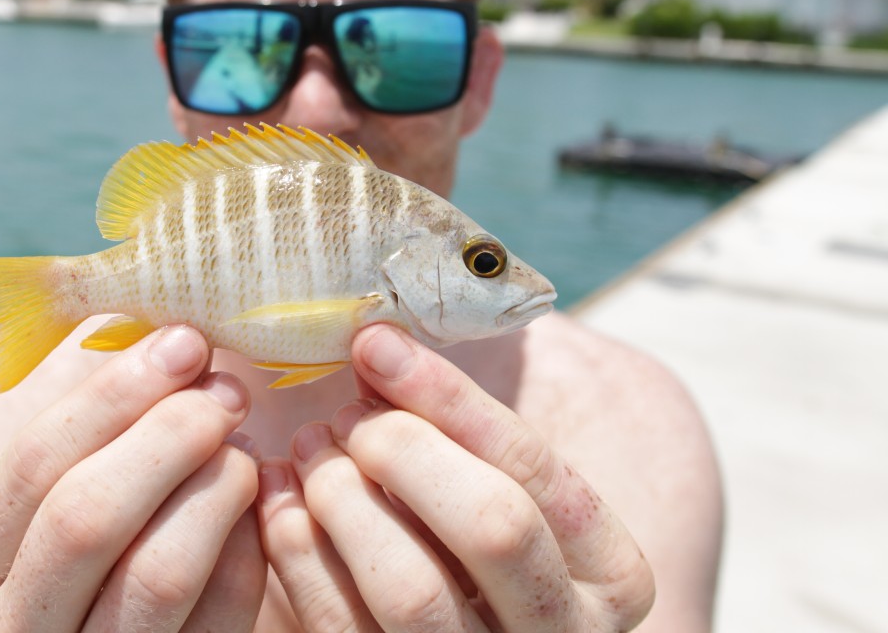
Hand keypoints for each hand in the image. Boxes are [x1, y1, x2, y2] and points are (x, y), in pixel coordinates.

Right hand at [0, 326, 264, 631]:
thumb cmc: (78, 537)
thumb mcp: (52, 482)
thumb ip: (75, 413)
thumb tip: (134, 313)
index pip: (33, 462)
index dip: (113, 393)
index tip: (183, 341)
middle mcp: (11, 630)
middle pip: (88, 516)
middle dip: (169, 435)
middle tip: (226, 390)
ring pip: (159, 573)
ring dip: (216, 487)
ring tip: (241, 444)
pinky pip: (219, 616)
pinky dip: (247, 546)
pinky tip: (253, 501)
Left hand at [257, 324, 655, 631]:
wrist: (474, 628)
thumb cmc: (488, 520)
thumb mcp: (521, 470)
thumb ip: (492, 405)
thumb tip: (434, 292)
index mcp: (614, 572)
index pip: (534, 468)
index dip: (447, 397)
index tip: (372, 342)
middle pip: (491, 526)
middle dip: (404, 450)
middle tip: (346, 413)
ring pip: (413, 592)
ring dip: (344, 500)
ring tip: (310, 447)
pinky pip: (340, 631)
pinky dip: (296, 554)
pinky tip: (276, 496)